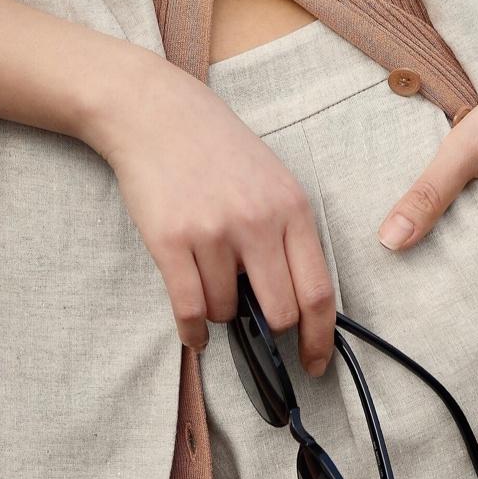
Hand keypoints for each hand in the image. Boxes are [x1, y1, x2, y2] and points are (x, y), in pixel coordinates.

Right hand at [81, 46, 335, 373]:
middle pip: (279, 312)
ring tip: (212, 280)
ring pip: (228, 311)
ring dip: (222, 312)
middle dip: (269, 329)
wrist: (157, 114)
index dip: (320, 338)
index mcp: (292, 208)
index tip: (316, 364)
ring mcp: (213, 232)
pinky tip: (194, 333)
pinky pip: (189, 309)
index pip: (318, 291)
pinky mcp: (171, 240)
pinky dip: (193, 332)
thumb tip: (298, 304)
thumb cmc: (219, 150)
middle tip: (257, 323)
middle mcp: (257, 221)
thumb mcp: (273, 181)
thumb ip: (288, 235)